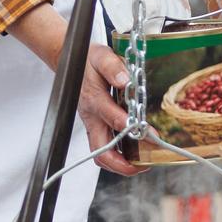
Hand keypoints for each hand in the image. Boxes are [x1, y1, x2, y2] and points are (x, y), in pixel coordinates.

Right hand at [78, 43, 141, 175]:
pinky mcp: (94, 127)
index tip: (149, 133)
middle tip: (144, 164)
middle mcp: (91, 117)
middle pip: (100, 150)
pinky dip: (119, 156)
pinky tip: (136, 153)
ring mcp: (92, 125)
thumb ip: (113, 67)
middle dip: (121, 163)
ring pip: (101, 154)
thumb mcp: (102, 56)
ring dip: (120, 164)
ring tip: (143, 163)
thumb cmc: (89, 61)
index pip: (111, 117)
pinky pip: (104, 148)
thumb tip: (125, 81)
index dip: (130, 127)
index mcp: (94, 99)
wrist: (72, 62)